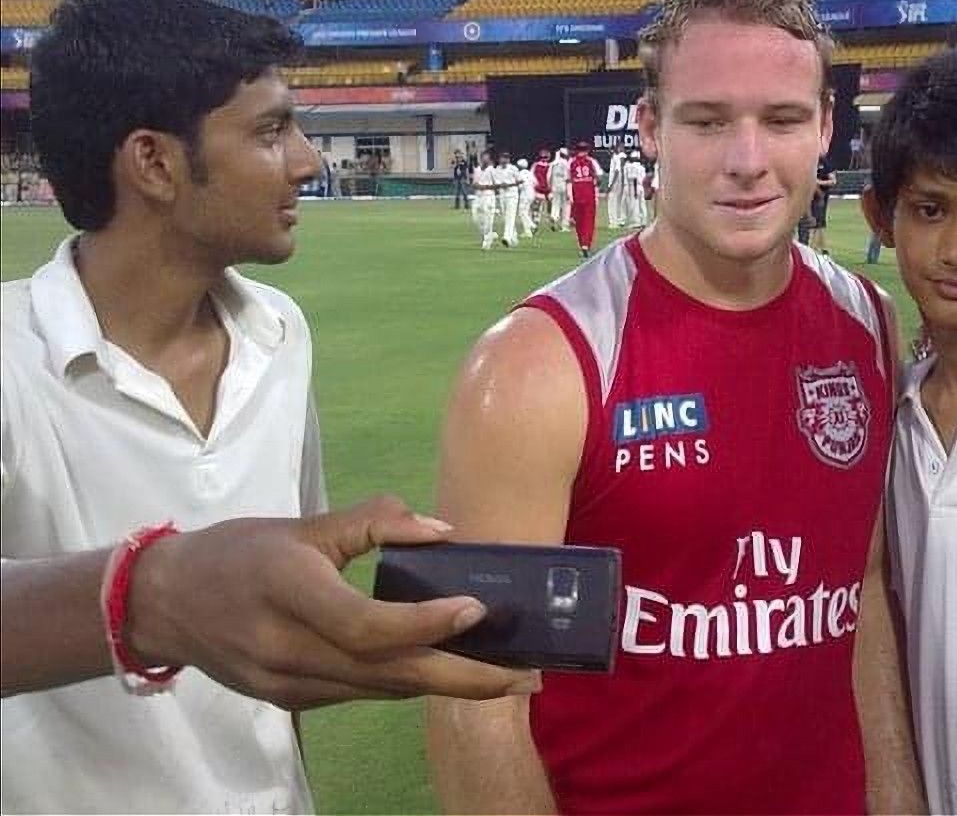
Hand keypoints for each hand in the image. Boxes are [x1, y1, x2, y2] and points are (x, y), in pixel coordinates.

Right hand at [126, 495, 540, 709]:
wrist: (164, 604)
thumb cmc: (238, 552)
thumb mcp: (304, 524)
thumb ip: (374, 522)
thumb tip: (443, 532)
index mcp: (288, 592)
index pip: (366, 625)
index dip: (425, 623)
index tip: (477, 609)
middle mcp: (287, 649)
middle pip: (387, 674)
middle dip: (463, 678)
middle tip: (525, 675)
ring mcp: (287, 684)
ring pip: (380, 691)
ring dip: (445, 687)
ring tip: (505, 678)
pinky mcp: (290, 700)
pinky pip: (362, 694)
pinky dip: (407, 684)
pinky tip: (448, 675)